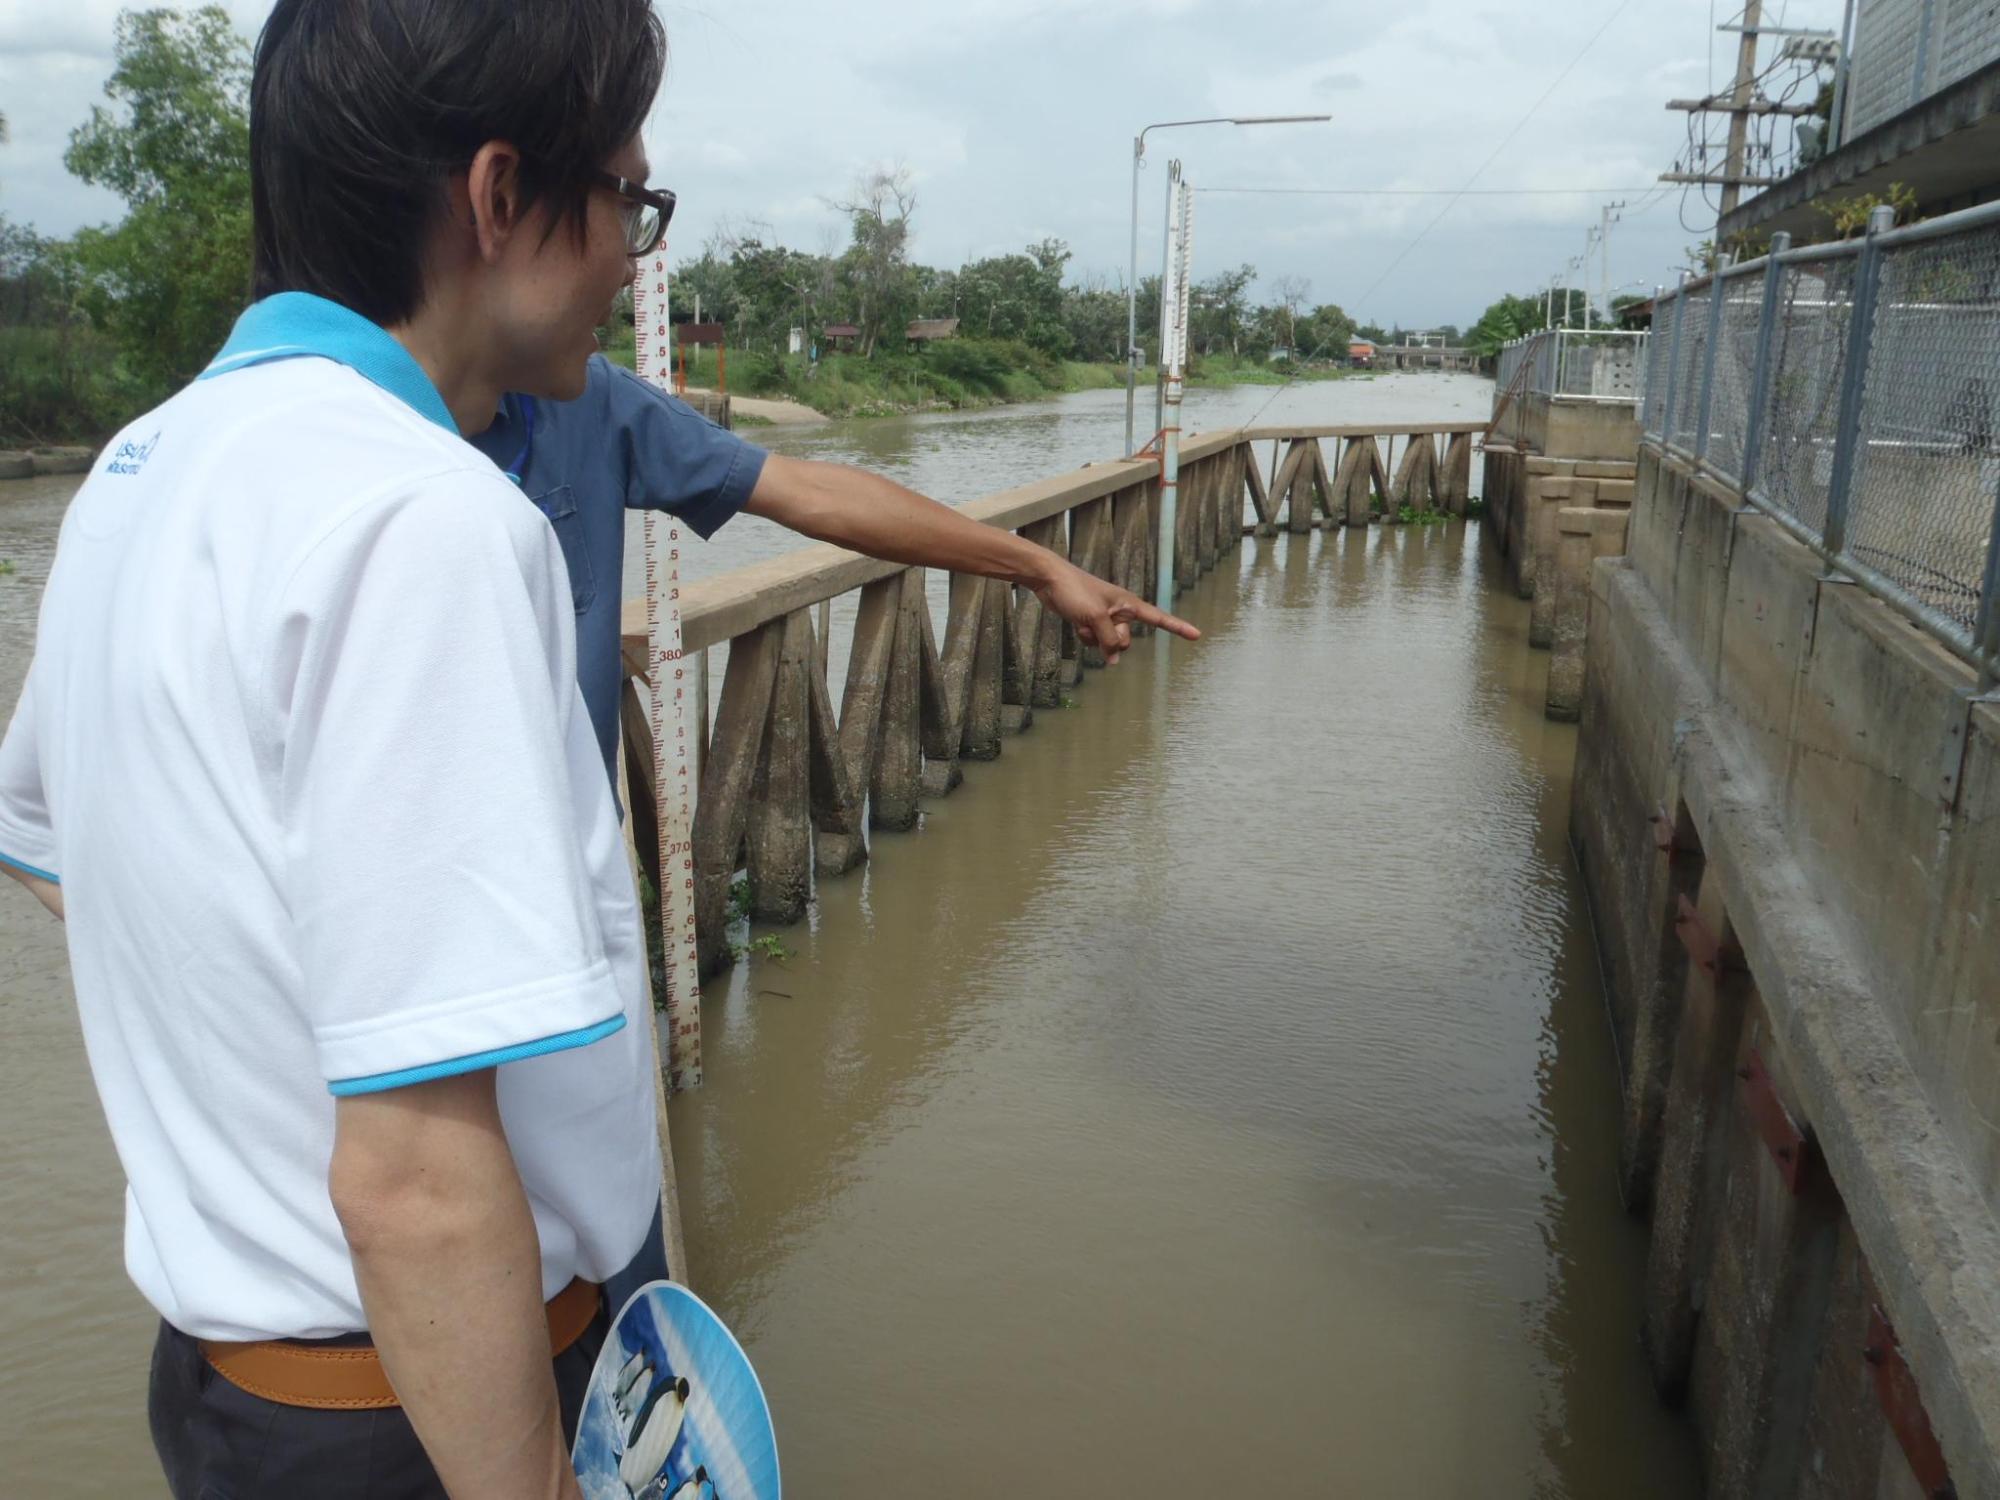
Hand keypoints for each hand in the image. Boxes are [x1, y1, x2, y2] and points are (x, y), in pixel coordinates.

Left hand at [1033, 561, 1198, 664]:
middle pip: (1125, 642)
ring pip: (1109, 645)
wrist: (1050, 580)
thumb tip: (1113, 661)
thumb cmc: (1075, 591)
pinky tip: (1076, 622)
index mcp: (1129, 604)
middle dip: (1109, 640)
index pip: (1159, 618)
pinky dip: (1085, 636)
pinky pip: (1094, 642)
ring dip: (1094, 639)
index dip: (1178, 627)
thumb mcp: (1095, 617)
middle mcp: (1121, 612)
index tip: (1196, 635)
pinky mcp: (1092, 622)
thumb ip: (1108, 641)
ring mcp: (1106, 618)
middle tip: (1095, 621)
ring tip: (1083, 619)